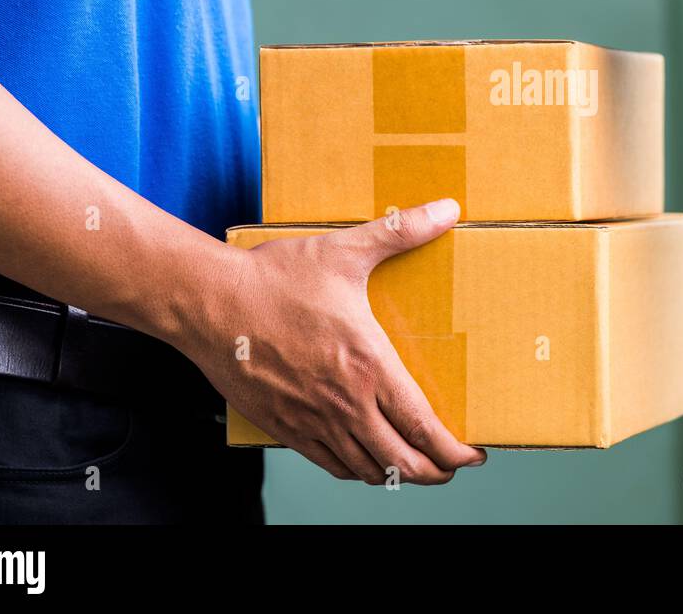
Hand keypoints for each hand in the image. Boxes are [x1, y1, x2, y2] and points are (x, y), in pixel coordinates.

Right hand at [186, 199, 485, 484]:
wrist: (208, 304)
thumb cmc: (275, 278)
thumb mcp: (345, 251)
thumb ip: (401, 232)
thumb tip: (448, 209)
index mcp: (368, 367)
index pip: (423, 427)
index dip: (454, 451)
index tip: (474, 453)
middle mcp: (345, 404)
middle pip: (402, 462)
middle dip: (436, 471)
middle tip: (452, 464)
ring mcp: (312, 421)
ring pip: (367, 470)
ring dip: (397, 474)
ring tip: (415, 465)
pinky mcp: (283, 427)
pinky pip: (329, 465)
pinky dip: (356, 470)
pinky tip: (364, 461)